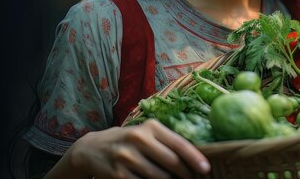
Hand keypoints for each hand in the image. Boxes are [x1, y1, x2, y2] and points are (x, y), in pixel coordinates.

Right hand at [61, 120, 210, 178]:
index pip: (178, 143)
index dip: (194, 158)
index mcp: (150, 127)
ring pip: (160, 177)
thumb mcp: (145, 132)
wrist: (93, 148)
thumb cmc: (128, 140)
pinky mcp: (119, 175)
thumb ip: (166, 141)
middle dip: (186, 174)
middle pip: (172, 162)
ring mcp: (127, 157)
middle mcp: (139, 139)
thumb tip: (194, 157)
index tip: (206, 169)